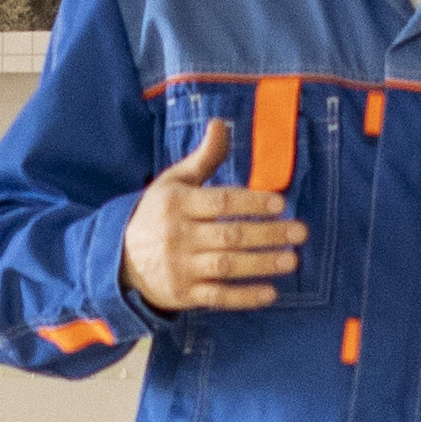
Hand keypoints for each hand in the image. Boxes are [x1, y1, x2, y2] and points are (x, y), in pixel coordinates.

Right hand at [121, 120, 303, 313]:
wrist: (120, 260)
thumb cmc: (156, 215)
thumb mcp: (173, 182)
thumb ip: (203, 158)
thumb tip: (221, 124)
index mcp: (176, 204)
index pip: (220, 201)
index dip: (251, 203)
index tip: (280, 204)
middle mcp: (177, 236)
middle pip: (229, 235)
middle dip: (268, 234)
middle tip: (300, 232)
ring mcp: (180, 267)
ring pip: (227, 266)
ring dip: (262, 264)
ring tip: (292, 260)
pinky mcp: (183, 294)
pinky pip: (218, 297)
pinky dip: (244, 297)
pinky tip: (270, 293)